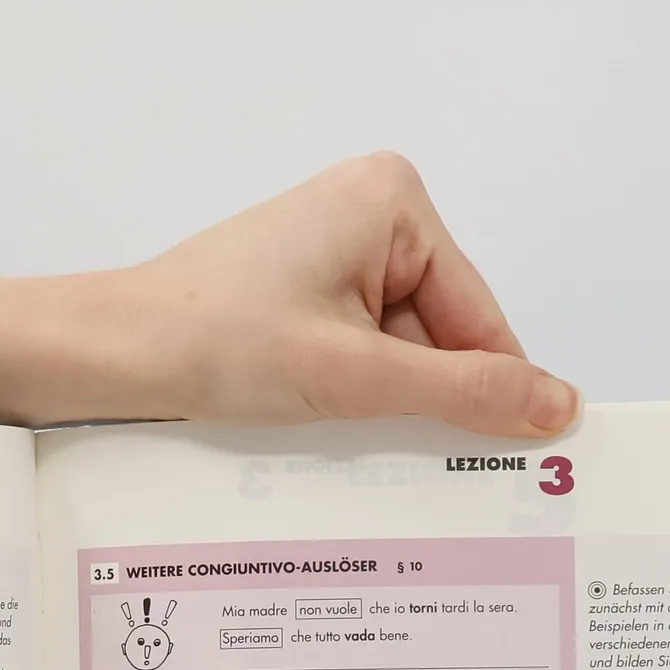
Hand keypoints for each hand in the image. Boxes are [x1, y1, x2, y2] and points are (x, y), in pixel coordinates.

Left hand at [0, 152, 576, 436]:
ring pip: (395, 358)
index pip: (480, 320)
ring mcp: (331, 253)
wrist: (113, 357)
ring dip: (374, 407)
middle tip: (388, 453)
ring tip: (328, 429)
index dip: (483, 395)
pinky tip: (312, 424)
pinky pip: (355, 356)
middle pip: (439, 339)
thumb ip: (464, 393)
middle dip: (414, 400)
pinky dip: (343, 400)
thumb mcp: (357, 376)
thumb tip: (557, 407)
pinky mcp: (300, 293)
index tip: (503, 466)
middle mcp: (368, 212)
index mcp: (395, 202)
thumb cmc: (213, 343)